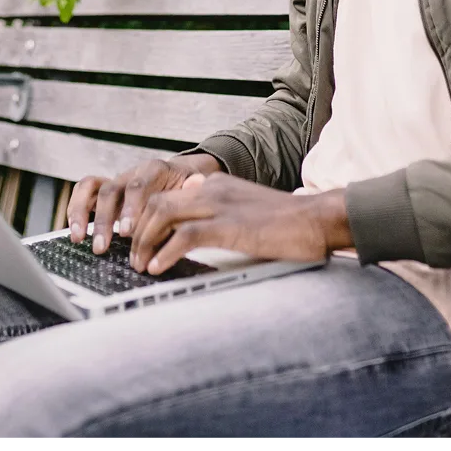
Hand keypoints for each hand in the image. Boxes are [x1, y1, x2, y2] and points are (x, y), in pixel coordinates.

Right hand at [66, 153, 221, 253]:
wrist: (182, 176)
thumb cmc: (188, 188)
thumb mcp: (195, 189)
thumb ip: (191, 191)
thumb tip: (193, 189)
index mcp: (155, 170)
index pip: (138, 185)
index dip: (130, 208)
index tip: (126, 232)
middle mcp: (132, 173)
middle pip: (112, 189)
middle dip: (104, 219)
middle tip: (102, 246)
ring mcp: (117, 181)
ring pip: (93, 188)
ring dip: (83, 213)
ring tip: (79, 239)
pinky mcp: (106, 190)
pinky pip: (84, 192)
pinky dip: (76, 209)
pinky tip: (74, 232)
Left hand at [128, 173, 352, 274]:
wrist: (317, 220)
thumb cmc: (286, 221)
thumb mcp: (244, 204)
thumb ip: (218, 205)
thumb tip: (192, 207)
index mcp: (215, 184)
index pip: (166, 195)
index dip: (145, 219)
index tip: (138, 241)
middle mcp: (212, 189)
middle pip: (157, 202)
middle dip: (138, 231)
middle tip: (133, 258)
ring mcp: (220, 205)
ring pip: (163, 214)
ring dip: (145, 242)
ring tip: (141, 265)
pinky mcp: (229, 226)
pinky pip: (185, 236)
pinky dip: (165, 252)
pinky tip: (159, 267)